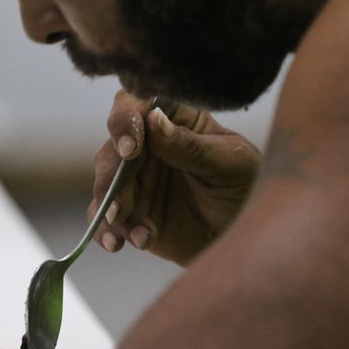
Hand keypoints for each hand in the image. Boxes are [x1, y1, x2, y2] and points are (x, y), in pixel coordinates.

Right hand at [89, 91, 260, 265]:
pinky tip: (118, 244)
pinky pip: (102, 219)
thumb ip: (192, 146)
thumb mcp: (231, 165)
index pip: (136, 105)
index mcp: (173, 120)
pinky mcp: (128, 213)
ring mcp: (134, 181)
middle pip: (112, 150)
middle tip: (123, 206)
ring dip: (112, 209)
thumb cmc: (246, 191)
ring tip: (136, 232)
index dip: (125, 121)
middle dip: (114, 178)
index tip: (130, 148)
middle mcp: (147, 147)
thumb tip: (154, 120)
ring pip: (103, 185)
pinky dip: (104, 231)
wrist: (242, 238)